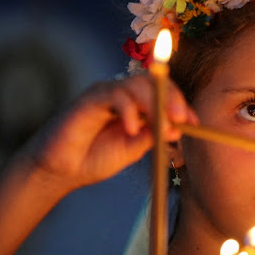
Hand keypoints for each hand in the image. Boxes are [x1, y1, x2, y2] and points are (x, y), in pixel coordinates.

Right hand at [22, 73, 198, 194]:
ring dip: (155, 104)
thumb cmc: (94, 158)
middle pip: (153, 82)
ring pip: (136, 84)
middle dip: (172, 99)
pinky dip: (128, 110)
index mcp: (136, 104)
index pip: (163, 93)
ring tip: (163, 128)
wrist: (61, 171)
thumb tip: (176, 128)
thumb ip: (151, 136)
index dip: (180, 104)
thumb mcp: (133, 149)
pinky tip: (131, 129)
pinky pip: (113, 95)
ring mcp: (105, 94)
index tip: (193, 123)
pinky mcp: (89, 99)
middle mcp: (122, 94)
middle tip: (183, 119)